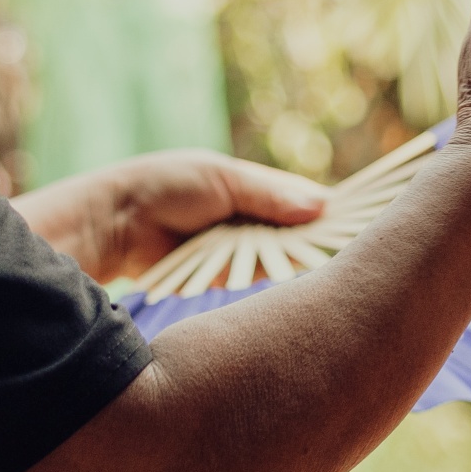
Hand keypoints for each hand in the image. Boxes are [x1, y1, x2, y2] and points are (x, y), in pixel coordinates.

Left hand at [12, 149, 327, 284]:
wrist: (114, 223)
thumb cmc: (167, 187)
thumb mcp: (222, 180)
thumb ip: (268, 195)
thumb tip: (322, 205)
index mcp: (257, 189)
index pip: (305, 201)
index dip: (329, 213)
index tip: (356, 226)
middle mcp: (252, 221)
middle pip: (298, 237)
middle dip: (313, 245)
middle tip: (336, 256)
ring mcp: (237, 251)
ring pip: (278, 263)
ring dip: (287, 268)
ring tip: (309, 275)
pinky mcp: (220, 278)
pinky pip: (251, 283)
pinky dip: (260, 284)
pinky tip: (277, 291)